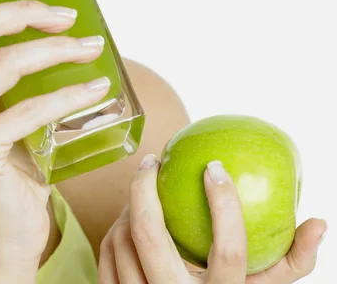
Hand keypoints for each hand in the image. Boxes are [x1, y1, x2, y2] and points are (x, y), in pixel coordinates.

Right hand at [0, 0, 111, 280]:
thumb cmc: (4, 155)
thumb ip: (0, 62)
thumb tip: (52, 15)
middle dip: (25, 10)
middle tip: (68, 15)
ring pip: (4, 62)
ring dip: (57, 50)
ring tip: (92, 49)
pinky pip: (29, 108)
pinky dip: (70, 94)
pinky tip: (97, 89)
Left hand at [98, 154, 326, 282]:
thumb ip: (292, 261)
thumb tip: (318, 222)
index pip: (230, 250)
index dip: (224, 204)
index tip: (215, 165)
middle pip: (149, 235)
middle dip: (144, 188)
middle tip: (152, 161)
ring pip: (123, 240)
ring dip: (129, 207)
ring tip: (143, 189)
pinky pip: (107, 255)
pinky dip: (115, 230)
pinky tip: (127, 216)